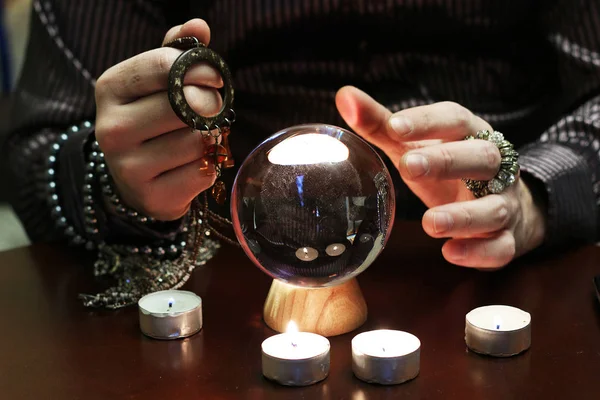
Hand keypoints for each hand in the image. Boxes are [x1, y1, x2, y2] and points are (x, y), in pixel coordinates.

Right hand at [95, 19, 221, 220]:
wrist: (136, 180)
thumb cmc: (152, 120)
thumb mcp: (157, 83)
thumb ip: (177, 53)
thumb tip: (199, 27)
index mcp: (110, 88)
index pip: (165, 65)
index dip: (201, 70)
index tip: (214, 78)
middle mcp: (111, 127)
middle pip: (185, 105)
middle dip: (210, 106)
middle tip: (211, 110)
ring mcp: (127, 166)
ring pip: (196, 141)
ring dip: (209, 140)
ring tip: (196, 140)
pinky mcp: (150, 196)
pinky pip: (202, 174)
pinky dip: (208, 169)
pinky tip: (192, 167)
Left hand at [336, 86, 545, 268]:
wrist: (506, 206)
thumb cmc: (449, 169)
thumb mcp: (416, 146)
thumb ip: (382, 125)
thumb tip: (345, 96)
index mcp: (470, 136)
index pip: (455, 119)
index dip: (427, 122)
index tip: (394, 125)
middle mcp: (493, 168)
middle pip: (482, 157)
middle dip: (447, 161)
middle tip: (409, 167)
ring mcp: (504, 204)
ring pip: (494, 207)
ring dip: (463, 216)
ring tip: (430, 223)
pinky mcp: (506, 239)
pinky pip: (500, 247)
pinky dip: (478, 252)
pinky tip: (450, 253)